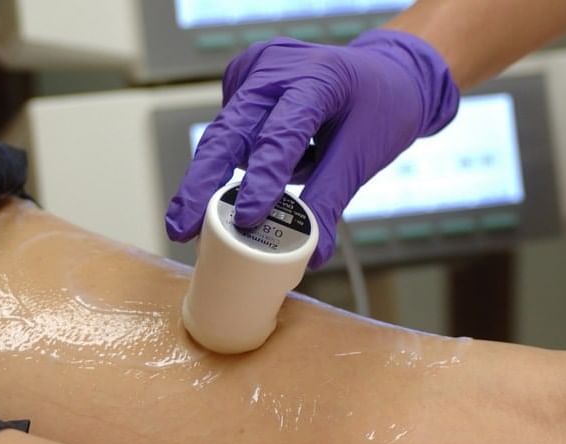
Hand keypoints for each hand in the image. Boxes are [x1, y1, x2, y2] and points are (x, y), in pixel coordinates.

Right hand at [165, 29, 458, 267]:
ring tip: (192, 223)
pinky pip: (231, 130)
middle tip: (182, 228)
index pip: (282, 132)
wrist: (384, 75)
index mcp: (317, 78)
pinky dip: (229, 163)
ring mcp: (256, 72)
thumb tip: (313, 254)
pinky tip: (233, 185)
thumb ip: (330, 201)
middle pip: (230, 131)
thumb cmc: (379, 108)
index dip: (262, 178)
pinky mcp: (245, 85)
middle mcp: (277, 69)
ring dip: (209, 180)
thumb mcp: (362, 154)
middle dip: (202, 183)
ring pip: (223, 134)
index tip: (247, 219)